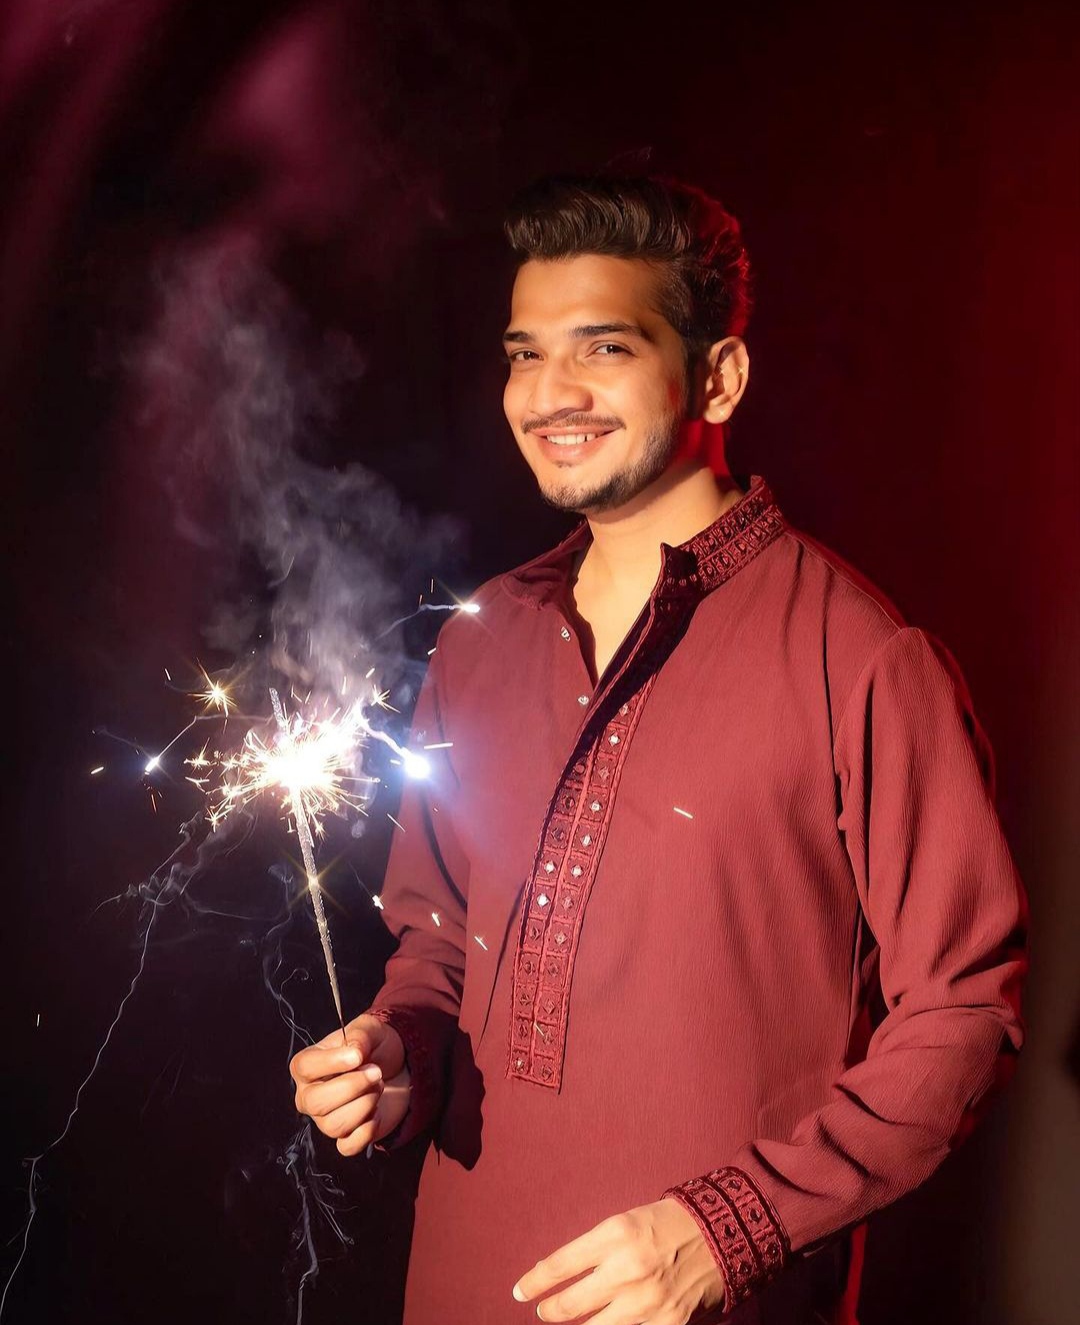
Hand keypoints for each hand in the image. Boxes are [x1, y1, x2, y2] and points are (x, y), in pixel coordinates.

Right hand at [289, 1013, 410, 1155]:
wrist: (397, 1068)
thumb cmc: (374, 1047)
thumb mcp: (369, 1030)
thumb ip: (359, 1036)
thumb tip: (354, 1051)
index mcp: (307, 1065)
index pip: (304, 1068)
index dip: (331, 1063)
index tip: (358, 1056)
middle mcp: (309, 1095)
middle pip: (316, 1102)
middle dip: (353, 1087)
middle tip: (376, 1072)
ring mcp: (325, 1119)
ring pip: (334, 1125)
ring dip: (365, 1105)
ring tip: (378, 1087)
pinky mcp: (345, 1138)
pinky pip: (347, 1146)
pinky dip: (367, 1131)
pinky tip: (377, 1112)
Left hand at [512, 1198, 724, 1323]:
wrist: (719, 1234)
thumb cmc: (664, 1224)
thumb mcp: (624, 1223)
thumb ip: (594, 1249)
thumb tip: (562, 1277)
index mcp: (613, 1235)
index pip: (558, 1266)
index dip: (533, 1283)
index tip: (519, 1292)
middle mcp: (626, 1269)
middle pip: (569, 1305)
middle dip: (549, 1311)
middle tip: (543, 1310)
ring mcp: (646, 1301)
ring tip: (570, 1320)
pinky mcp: (665, 1324)